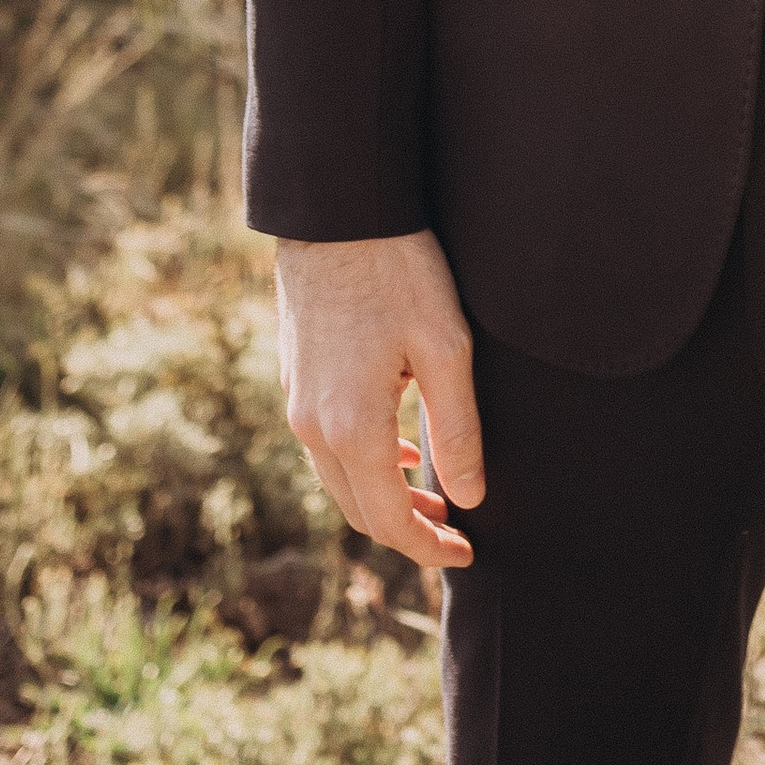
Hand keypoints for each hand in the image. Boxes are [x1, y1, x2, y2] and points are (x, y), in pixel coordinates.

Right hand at [276, 229, 482, 568]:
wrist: (336, 211)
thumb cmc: (399, 271)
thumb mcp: (446, 347)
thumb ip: (457, 428)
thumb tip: (469, 498)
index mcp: (352, 428)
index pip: (389, 521)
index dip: (428, 548)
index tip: (467, 553)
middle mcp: (314, 426)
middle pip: (358, 511)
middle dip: (407, 530)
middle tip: (455, 530)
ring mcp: (297, 402)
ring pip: (340, 480)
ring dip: (384, 498)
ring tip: (434, 494)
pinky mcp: (295, 378)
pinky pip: (326, 446)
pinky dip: (363, 465)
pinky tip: (399, 449)